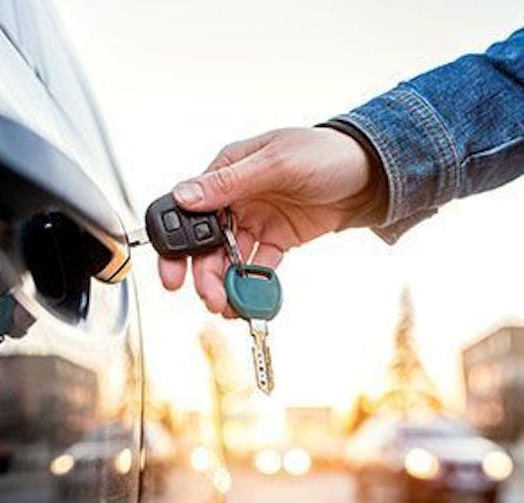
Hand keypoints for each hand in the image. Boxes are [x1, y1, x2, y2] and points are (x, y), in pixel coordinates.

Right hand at [158, 127, 370, 315]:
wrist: (370, 174)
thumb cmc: (324, 154)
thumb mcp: (276, 162)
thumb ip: (229, 182)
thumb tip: (184, 196)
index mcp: (226, 173)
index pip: (188, 210)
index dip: (176, 244)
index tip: (173, 274)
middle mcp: (236, 199)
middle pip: (207, 242)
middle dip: (204, 273)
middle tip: (210, 297)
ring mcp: (256, 221)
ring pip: (230, 259)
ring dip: (227, 284)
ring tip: (228, 306)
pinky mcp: (277, 240)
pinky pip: (259, 266)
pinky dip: (254, 284)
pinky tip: (251, 300)